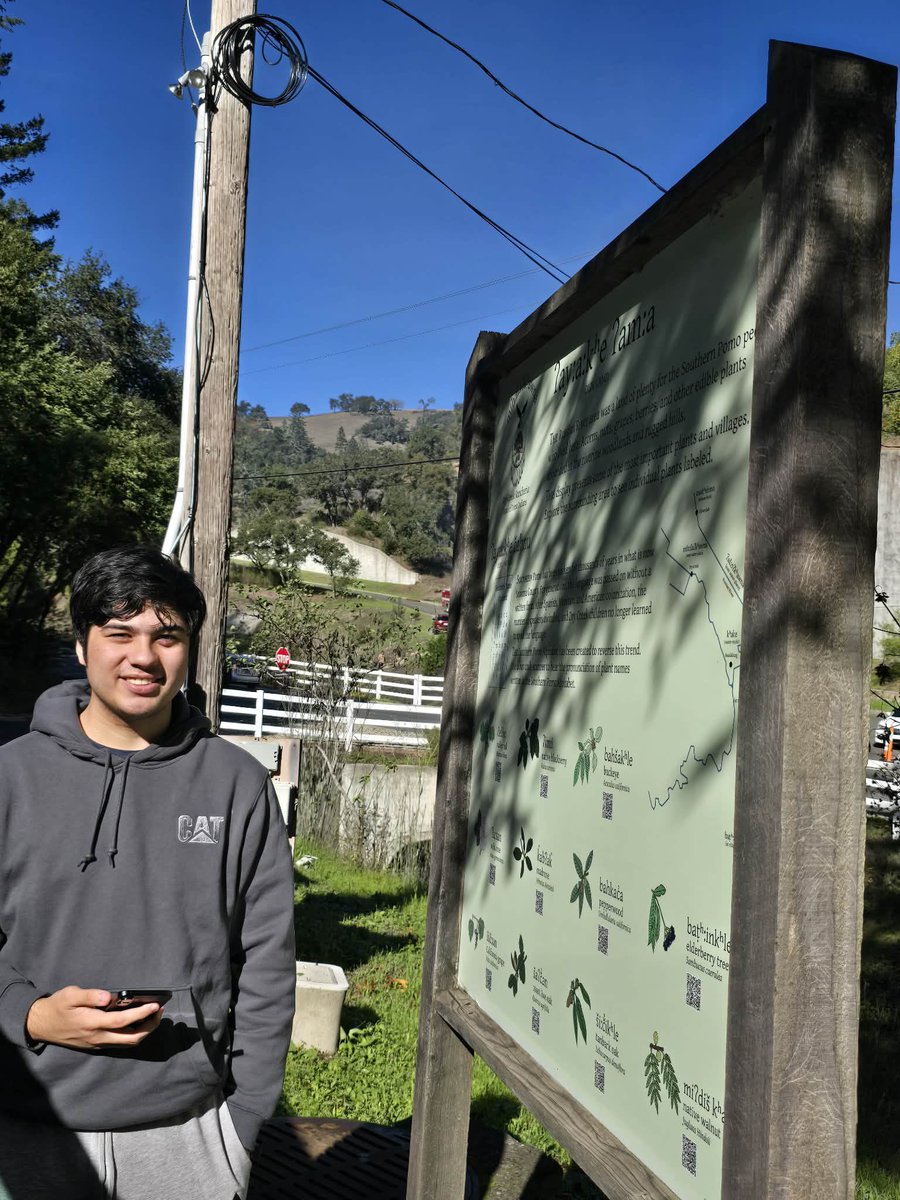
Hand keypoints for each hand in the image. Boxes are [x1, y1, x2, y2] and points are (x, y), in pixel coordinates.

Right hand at [26, 987, 163, 1049]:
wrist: (42, 1024)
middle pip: (131, 1038)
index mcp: (92, 1023)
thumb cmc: (57, 1007)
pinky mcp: (96, 1045)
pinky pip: (119, 1044)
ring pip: (127, 1043)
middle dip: (149, 1026)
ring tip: (153, 1016)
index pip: (122, 1021)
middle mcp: (97, 1037)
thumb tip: (108, 997)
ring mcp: (97, 1043)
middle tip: (159, 1012)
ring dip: (143, 1032)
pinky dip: (133, 1035)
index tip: (155, 1005)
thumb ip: (89, 995)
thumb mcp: (70, 995)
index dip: (141, 1014)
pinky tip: (138, 1023)